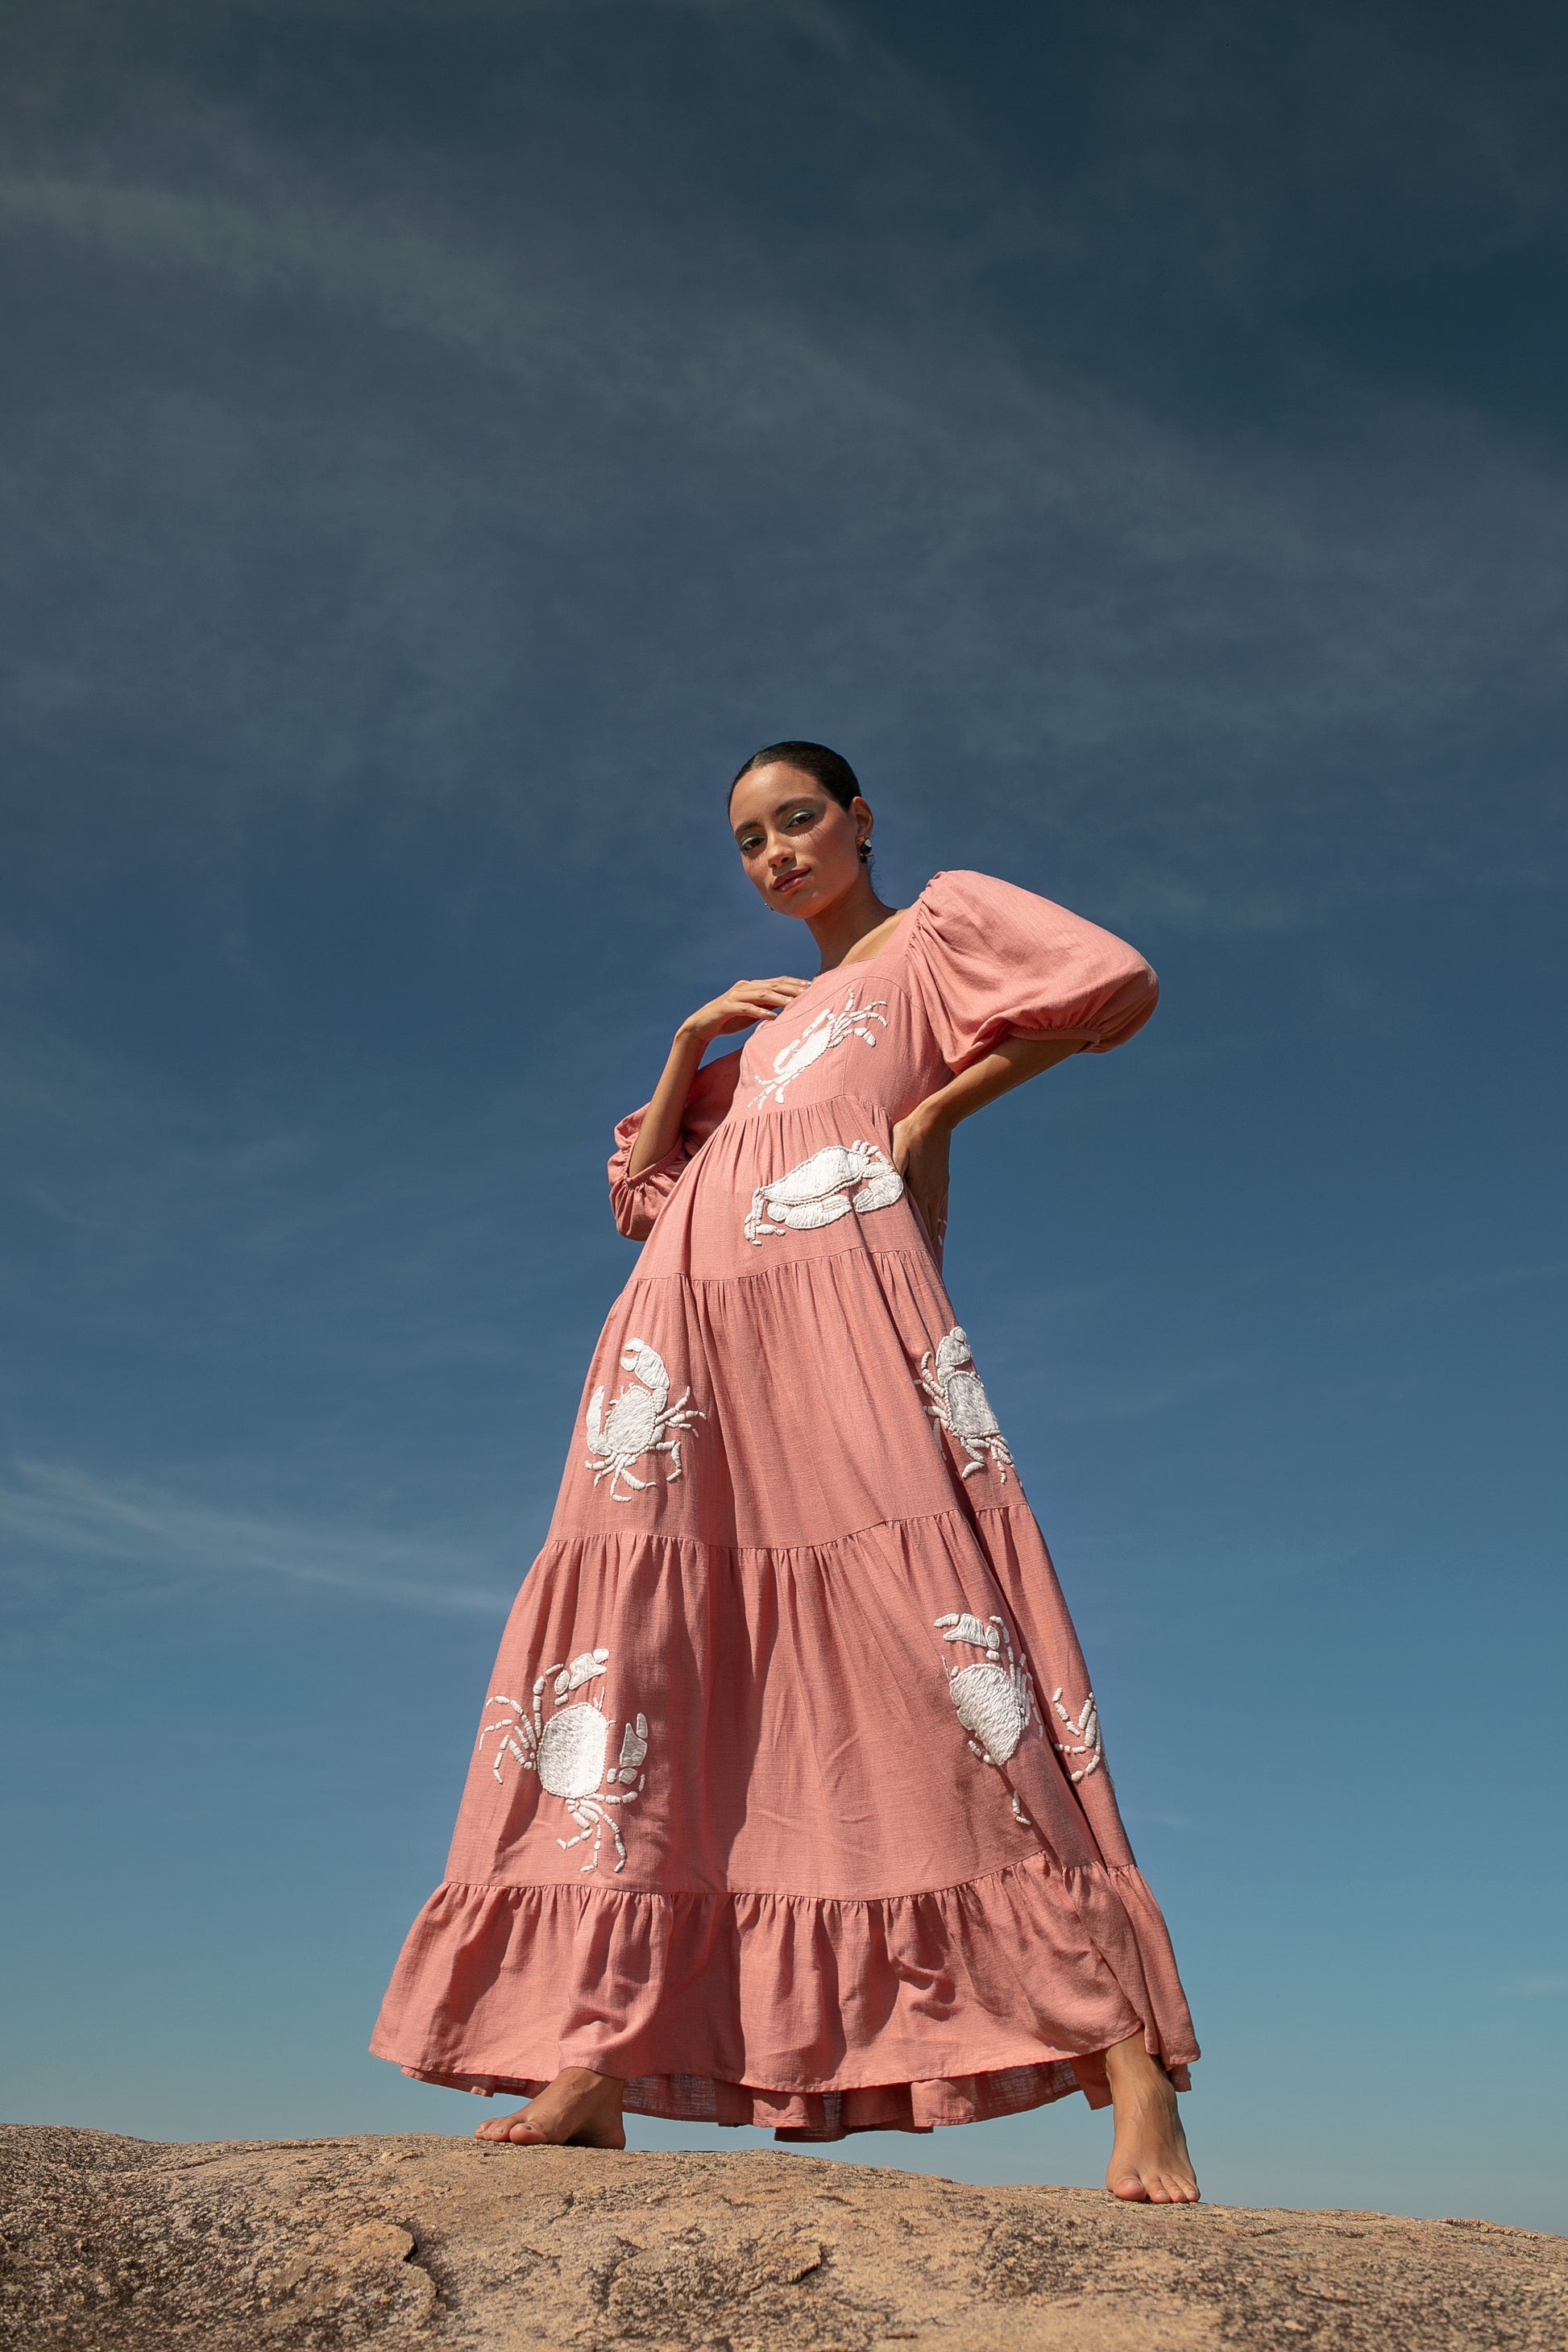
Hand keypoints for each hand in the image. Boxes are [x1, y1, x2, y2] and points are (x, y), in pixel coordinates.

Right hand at [679, 976, 810, 1049]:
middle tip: (809, 992)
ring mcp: (735, 996)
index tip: (814, 987)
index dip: (795, 983)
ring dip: (779, 998)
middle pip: (773, 985)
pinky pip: (746, 1008)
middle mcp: (745, 987)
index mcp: (753, 986)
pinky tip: (773, 1017)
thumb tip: (789, 1007)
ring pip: (761, 994)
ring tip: (794, 1003)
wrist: (702, 1026)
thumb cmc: (730, 1020)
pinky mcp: (727, 1007)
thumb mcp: (753, 1012)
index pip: (778, 982)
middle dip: (792, 988)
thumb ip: (768, 1007)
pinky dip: (760, 1012)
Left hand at [891, 1107, 949, 1254]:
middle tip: (925, 1268)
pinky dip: (936, 1221)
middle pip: (931, 1228)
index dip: (918, 1244)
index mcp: (921, 1190)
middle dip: (927, 1247)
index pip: (919, 1226)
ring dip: (933, 1236)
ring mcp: (940, 1187)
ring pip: (936, 1218)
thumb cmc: (910, 1133)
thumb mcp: (895, 1151)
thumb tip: (885, 1190)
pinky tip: (935, 1228)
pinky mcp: (942, 1180)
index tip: (918, 1262)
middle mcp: (933, 1193)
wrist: (936, 1118)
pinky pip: (938, 1207)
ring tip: (932, 1255)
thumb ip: (891, 1172)